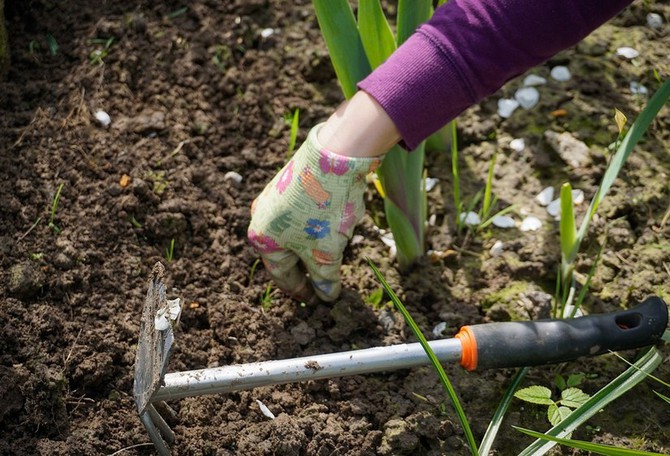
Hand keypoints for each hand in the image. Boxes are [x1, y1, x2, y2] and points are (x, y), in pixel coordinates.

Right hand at [248, 124, 381, 301]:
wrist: (334, 155)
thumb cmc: (323, 210)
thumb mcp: (326, 253)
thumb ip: (325, 279)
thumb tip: (327, 296)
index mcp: (262, 240)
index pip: (283, 276)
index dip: (303, 292)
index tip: (318, 302)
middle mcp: (261, 218)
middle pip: (288, 254)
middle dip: (309, 268)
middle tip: (326, 282)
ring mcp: (275, 198)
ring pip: (297, 233)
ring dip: (316, 245)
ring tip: (337, 251)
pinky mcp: (291, 183)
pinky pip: (303, 214)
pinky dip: (319, 225)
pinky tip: (338, 223)